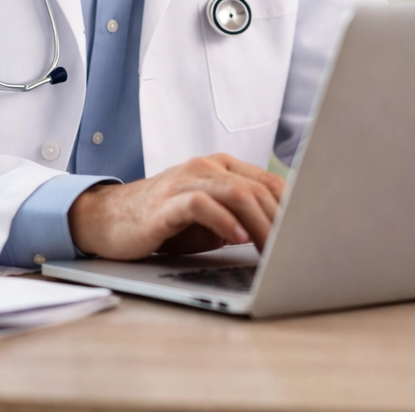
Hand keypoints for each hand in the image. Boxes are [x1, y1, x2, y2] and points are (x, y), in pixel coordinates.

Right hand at [68, 154, 285, 259]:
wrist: (107, 220)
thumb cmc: (163, 221)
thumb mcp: (210, 218)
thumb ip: (240, 218)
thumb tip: (279, 237)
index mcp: (222, 167)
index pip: (269, 182)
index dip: (292, 207)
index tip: (307, 232)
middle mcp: (207, 167)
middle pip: (258, 189)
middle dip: (281, 220)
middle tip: (294, 248)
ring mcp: (186, 180)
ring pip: (236, 193)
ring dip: (260, 223)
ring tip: (274, 247)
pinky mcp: (167, 201)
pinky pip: (202, 204)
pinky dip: (225, 222)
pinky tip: (238, 239)